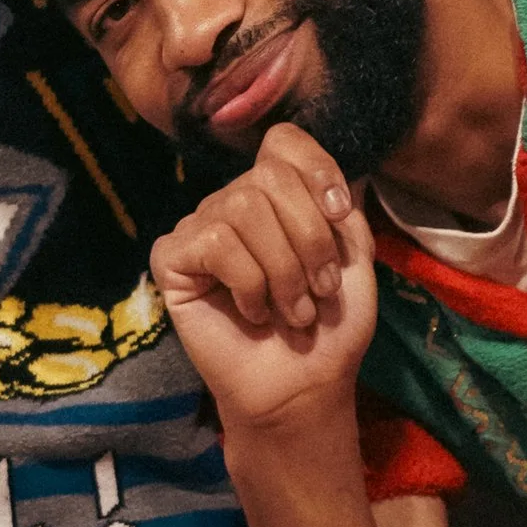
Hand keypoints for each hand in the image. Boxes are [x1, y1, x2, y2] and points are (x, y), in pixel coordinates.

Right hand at [151, 125, 376, 442]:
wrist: (302, 385)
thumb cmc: (328, 327)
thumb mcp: (354, 258)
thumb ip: (342, 206)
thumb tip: (338, 169)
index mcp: (278, 196)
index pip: (283, 142)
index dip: (316, 168)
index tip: (340, 215)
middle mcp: (235, 202)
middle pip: (269, 177)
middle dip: (310, 238)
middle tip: (320, 290)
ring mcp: (200, 228)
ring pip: (244, 208)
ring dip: (284, 270)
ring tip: (294, 311)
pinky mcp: (172, 259)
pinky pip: (216, 241)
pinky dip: (249, 283)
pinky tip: (253, 312)